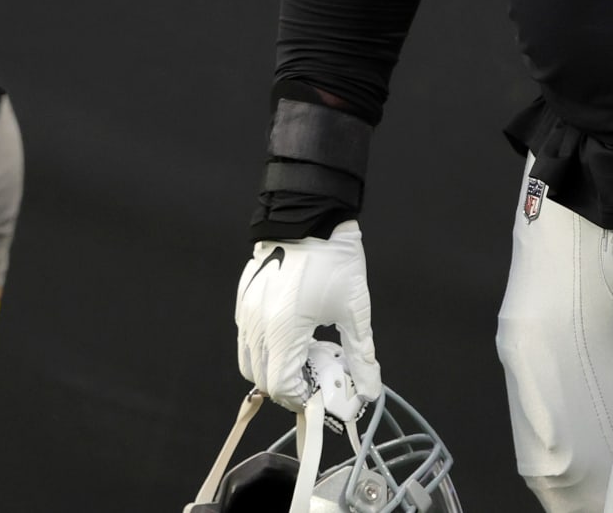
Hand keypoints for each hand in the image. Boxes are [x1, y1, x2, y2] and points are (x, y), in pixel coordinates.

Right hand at [235, 220, 381, 410]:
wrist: (311, 214)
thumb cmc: (335, 259)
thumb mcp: (355, 308)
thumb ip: (360, 354)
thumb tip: (369, 388)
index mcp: (285, 330)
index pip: (282, 386)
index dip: (302, 397)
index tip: (320, 393)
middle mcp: (258, 325)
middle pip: (263, 378)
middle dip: (289, 386)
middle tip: (316, 377)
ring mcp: (245, 312)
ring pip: (249, 361)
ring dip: (273, 368)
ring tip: (304, 354)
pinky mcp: (243, 299)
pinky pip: (246, 338)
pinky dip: (264, 348)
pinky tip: (292, 334)